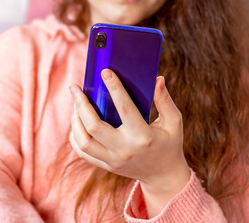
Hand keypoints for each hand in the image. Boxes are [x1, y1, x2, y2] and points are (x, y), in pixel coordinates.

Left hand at [69, 69, 189, 194]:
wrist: (163, 176)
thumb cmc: (169, 144)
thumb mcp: (173, 122)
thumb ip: (165, 100)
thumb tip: (158, 79)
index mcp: (143, 136)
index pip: (125, 109)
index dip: (115, 88)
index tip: (105, 72)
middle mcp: (125, 150)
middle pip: (93, 126)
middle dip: (81, 104)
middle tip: (75, 88)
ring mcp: (113, 160)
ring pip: (83, 141)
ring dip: (74, 120)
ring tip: (75, 104)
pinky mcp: (106, 165)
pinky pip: (82, 152)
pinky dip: (75, 136)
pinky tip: (76, 122)